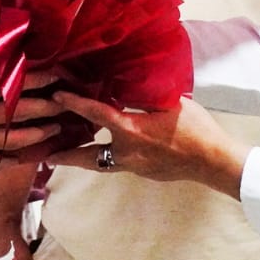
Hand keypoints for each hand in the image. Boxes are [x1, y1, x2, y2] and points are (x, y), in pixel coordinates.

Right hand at [0, 30, 61, 165]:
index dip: (34, 78)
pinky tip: (31, 155)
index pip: (7, 84)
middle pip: (16, 112)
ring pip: (11, 139)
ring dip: (36, 132)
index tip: (56, 73)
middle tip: (68, 100)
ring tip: (57, 127)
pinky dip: (14, 157)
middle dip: (44, 105)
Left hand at [44, 93, 248, 198]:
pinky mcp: (145, 173)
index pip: (96, 114)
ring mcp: (135, 167)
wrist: (214, 161)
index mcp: (132, 131)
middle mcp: (127, 153)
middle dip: (64, 155)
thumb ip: (144, 97)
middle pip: (87, 156)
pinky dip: (108, 157)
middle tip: (44, 155)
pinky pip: (120, 164)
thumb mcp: (169, 103)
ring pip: (101, 164)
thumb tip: (127, 86)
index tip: (57, 96)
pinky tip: (109, 150)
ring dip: (83, 159)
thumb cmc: (196, 128)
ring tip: (64, 157)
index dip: (75, 103)